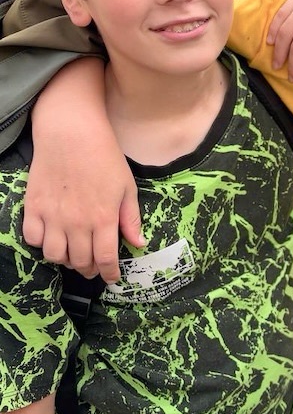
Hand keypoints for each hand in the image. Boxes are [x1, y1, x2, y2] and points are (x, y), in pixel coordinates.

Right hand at [22, 59, 142, 282]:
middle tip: (93, 266)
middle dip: (89, 269)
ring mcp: (53, 217)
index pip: (106, 259)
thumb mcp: (127, 187)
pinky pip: (33, 239)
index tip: (111, 278)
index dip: (109, 273)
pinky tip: (52, 238)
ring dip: (66, 260)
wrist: (71, 135)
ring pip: (55, 255)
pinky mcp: (34, 208)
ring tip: (74, 254)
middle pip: (80, 261)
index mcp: (104, 219)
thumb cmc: (105, 158)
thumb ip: (130, 218)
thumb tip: (138, 243)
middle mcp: (77, 223)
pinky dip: (42, 244)